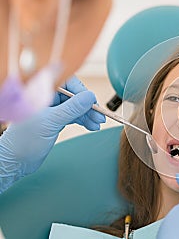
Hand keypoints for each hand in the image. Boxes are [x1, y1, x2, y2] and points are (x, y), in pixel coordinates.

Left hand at [0, 76, 104, 192]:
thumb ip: (72, 108)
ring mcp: (51, 109)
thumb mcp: (51, 122)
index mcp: (40, 93)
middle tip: (99, 116)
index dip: (81, 90)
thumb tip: (90, 96)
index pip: (66, 82)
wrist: (15, 161)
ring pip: (76, 106)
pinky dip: (83, 120)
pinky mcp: (55, 120)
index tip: (91, 101)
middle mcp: (46, 98)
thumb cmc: (24, 141)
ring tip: (97, 123)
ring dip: (88, 114)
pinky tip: (91, 125)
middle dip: (88, 105)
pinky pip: (74, 115)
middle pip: (74, 95)